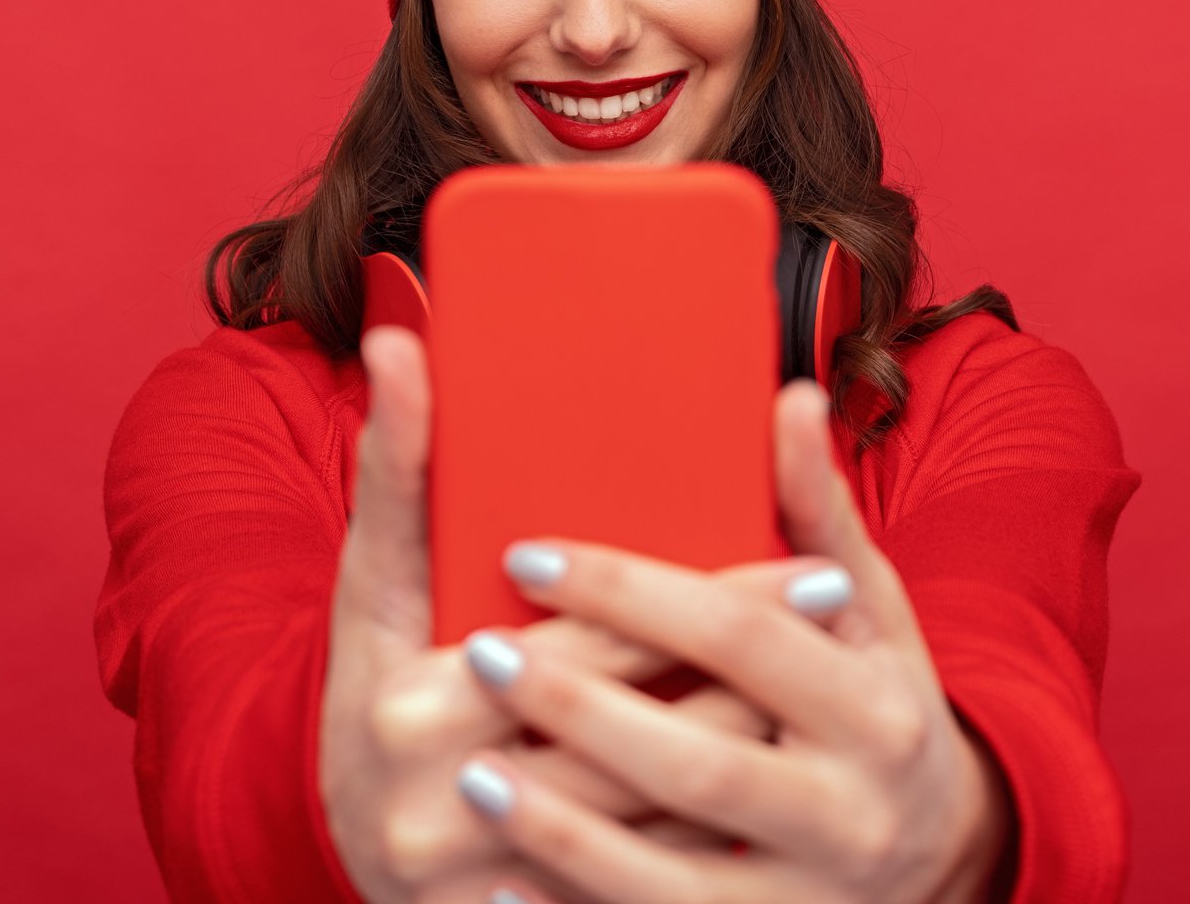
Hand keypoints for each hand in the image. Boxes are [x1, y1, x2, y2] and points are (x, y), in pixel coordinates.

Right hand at [318, 326, 796, 902]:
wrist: (348, 847)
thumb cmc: (372, 693)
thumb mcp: (372, 590)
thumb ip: (394, 475)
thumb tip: (397, 340)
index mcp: (409, 703)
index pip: (590, 643)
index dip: (708, 601)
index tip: (813, 567)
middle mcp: (442, 804)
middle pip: (644, 733)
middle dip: (755, 671)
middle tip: (841, 604)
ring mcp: (483, 884)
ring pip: (663, 820)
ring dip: (756, 750)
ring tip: (834, 689)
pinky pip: (654, 890)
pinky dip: (724, 836)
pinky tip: (781, 786)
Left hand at [447, 379, 1014, 903]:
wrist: (937, 855)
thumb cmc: (874, 704)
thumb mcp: (868, 610)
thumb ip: (817, 512)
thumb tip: (790, 398)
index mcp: (876, 709)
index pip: (741, 637)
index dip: (632, 595)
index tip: (529, 557)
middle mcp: (854, 814)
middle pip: (700, 762)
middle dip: (582, 710)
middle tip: (481, 656)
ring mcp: (806, 900)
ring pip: (669, 875)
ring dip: (563, 830)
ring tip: (475, 774)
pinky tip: (502, 890)